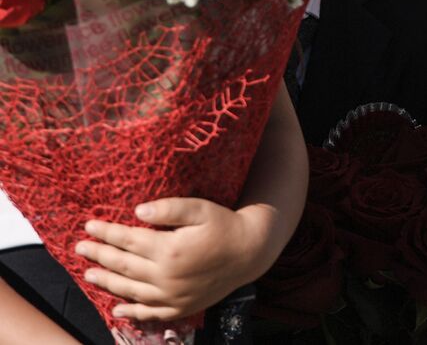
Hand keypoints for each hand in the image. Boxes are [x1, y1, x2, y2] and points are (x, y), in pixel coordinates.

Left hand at [76, 198, 279, 320]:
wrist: (251, 252)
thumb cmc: (225, 225)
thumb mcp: (201, 209)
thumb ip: (169, 208)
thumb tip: (137, 211)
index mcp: (169, 250)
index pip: (128, 240)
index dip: (106, 233)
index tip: (89, 226)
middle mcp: (166, 277)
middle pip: (123, 265)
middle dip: (99, 255)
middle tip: (80, 248)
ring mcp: (172, 296)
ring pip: (130, 290)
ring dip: (107, 282)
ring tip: (89, 274)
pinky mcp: (180, 308)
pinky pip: (149, 313)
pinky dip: (131, 311)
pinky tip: (117, 308)